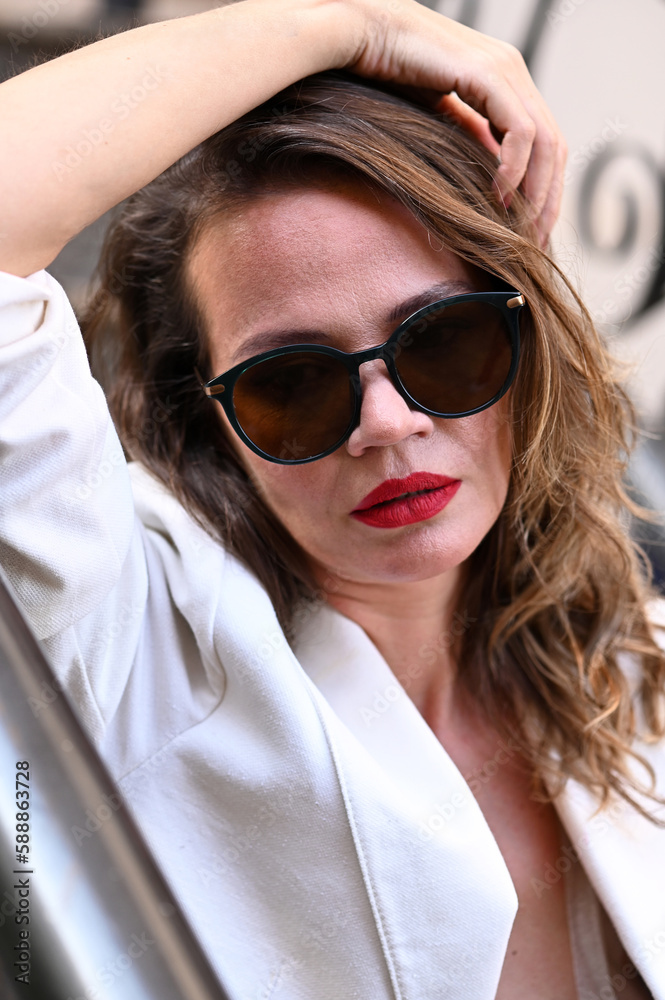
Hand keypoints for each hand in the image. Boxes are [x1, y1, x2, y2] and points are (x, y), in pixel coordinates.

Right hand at [341, 0, 565, 244]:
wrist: (363, 33)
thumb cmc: (389, 73)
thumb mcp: (438, 116)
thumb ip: (468, 138)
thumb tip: (488, 180)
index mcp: (506, 80)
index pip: (544, 141)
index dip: (544, 188)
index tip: (530, 228)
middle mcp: (514, 71)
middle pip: (555, 145)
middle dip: (548, 198)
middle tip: (533, 239)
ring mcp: (505, 69)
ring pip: (546, 141)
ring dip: (537, 190)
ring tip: (520, 225)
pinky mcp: (487, 73)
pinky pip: (519, 130)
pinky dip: (515, 168)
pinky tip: (499, 195)